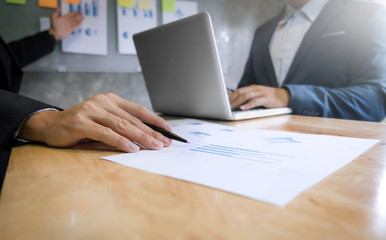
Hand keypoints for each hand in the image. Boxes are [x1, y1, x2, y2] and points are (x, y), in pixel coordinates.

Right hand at [19, 93, 172, 152]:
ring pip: (122, 125)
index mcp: (111, 100)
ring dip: (141, 137)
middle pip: (132, 119)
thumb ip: (122, 126)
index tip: (169, 131)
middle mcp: (103, 102)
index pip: (138, 110)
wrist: (51, 125)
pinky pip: (105, 133)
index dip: (155, 120)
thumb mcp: (104, 122)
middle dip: (151, 132)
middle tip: (165, 143)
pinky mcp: (81, 122)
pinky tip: (132, 148)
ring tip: (154, 146)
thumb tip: (148, 138)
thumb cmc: (82, 126)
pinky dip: (120, 141)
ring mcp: (91, 110)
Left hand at [49, 7, 83, 40]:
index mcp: (64, 18)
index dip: (73, 13)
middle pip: (73, 17)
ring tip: (83, 18)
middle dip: (78, 15)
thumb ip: (56, 12)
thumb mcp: (53, 17)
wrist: (55, 33)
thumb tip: (59, 7)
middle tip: (82, 13)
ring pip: (75, 21)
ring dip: (79, 19)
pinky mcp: (70, 29)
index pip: (70, 14)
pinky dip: (78, 24)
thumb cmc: (54, 25)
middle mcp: (67, 21)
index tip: (77, 11)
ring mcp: (69, 25)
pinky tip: (80, 23)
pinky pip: (75, 26)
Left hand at [229, 85, 289, 109]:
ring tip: (231, 107)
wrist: (284, 96)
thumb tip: (237, 103)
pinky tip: (242, 108)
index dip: (231, 96)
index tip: (224, 102)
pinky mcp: (266, 99)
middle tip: (225, 106)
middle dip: (232, 99)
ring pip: (246, 96)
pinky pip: (255, 101)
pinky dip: (248, 105)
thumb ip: (249, 97)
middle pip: (240, 92)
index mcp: (252, 88)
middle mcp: (255, 89)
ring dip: (237, 102)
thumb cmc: (269, 97)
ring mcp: (261, 93)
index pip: (239, 90)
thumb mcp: (258, 95)